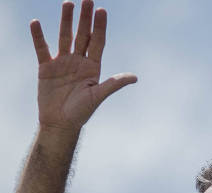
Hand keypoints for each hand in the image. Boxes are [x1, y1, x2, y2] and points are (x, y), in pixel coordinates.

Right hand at [30, 1, 136, 133]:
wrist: (61, 122)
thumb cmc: (82, 111)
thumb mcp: (99, 96)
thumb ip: (114, 84)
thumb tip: (135, 77)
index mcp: (93, 67)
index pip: (98, 42)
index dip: (100, 27)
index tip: (102, 11)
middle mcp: (79, 61)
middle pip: (82, 35)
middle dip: (85, 18)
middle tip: (87, 0)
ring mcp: (62, 62)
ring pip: (64, 37)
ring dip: (66, 21)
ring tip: (68, 4)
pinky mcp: (46, 67)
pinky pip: (42, 48)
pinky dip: (38, 36)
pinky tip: (36, 23)